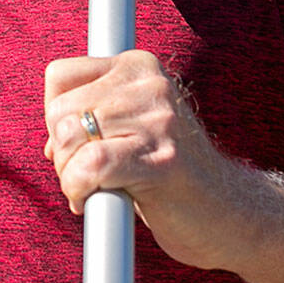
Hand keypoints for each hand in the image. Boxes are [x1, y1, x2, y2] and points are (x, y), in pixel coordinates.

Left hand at [43, 50, 254, 270]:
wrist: (232, 215)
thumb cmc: (171, 176)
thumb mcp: (132, 128)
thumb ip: (93, 117)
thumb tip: (51, 137)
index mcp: (139, 67)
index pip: (60, 76)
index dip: (54, 118)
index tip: (75, 146)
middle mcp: (150, 84)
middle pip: (60, 111)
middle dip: (61, 151)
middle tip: (85, 177)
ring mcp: (160, 120)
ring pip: (70, 137)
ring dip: (68, 174)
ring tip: (93, 190)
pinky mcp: (163, 160)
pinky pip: (92, 165)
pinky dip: (77, 186)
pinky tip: (89, 201)